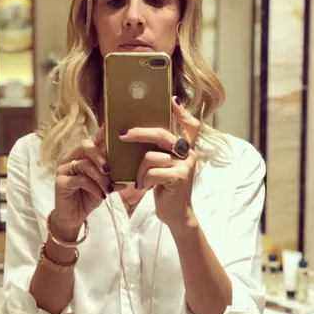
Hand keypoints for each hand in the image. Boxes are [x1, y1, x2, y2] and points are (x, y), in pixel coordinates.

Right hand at [51, 125, 123, 240]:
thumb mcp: (105, 185)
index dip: (102, 133)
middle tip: (110, 169)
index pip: (93, 140)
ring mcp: (64, 169)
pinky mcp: (60, 182)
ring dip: (100, 177)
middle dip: (101, 156)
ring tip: (108, 188)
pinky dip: (93, 187)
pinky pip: (79, 180)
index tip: (113, 128)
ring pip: (84, 164)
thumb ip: (114, 177)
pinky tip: (101, 195)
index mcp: (82, 155)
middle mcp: (71, 157)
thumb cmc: (90, 196)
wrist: (74, 216)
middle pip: (86, 146)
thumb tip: (131, 178)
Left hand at [118, 97, 199, 229]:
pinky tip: (146, 187)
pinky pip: (151, 172)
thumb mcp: (163, 166)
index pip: (190, 124)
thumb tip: (135, 133)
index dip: (181, 112)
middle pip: (161, 134)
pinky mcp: (179, 177)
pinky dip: (143, 181)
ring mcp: (185, 164)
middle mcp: (188, 153)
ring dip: (139, 171)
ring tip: (141, 181)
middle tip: (122, 135)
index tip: (171, 100)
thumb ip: (159, 150)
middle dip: (139, 133)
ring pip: (150, 156)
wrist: (176, 213)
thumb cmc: (165, 187)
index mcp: (185, 148)